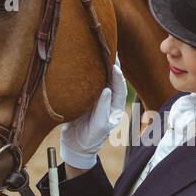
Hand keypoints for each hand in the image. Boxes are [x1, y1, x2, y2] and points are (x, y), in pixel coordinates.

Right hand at [59, 52, 127, 168]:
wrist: (75, 145)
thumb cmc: (89, 139)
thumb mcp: (98, 127)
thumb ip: (102, 109)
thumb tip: (106, 90)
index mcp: (115, 109)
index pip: (119, 90)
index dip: (118, 78)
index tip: (114, 66)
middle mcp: (109, 102)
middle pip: (113, 80)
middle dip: (114, 66)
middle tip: (111, 50)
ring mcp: (98, 99)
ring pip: (104, 79)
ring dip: (104, 65)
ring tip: (103, 50)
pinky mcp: (87, 97)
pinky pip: (92, 82)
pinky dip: (92, 71)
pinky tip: (89, 60)